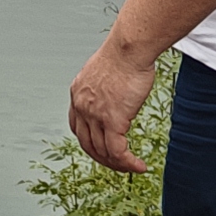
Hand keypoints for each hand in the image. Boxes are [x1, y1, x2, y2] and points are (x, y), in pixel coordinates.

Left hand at [68, 38, 159, 175]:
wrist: (129, 49)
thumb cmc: (125, 53)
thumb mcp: (105, 70)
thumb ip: (104, 87)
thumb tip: (115, 94)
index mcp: (78, 94)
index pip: (77, 127)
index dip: (88, 142)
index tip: (100, 148)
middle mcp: (82, 106)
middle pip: (88, 144)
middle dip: (102, 158)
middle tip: (117, 164)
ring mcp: (95, 115)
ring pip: (103, 152)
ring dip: (118, 164)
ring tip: (132, 167)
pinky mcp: (113, 121)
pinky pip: (118, 152)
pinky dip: (128, 163)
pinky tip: (139, 166)